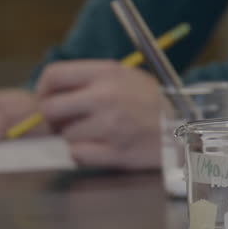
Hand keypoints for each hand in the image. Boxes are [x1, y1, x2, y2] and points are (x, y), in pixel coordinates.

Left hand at [36, 60, 162, 168]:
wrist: (184, 128)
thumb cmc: (151, 103)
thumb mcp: (125, 76)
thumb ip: (90, 80)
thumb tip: (50, 93)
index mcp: (106, 73)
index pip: (54, 75)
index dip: (43, 89)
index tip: (47, 99)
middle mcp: (105, 97)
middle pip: (50, 108)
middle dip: (52, 118)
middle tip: (64, 122)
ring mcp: (110, 126)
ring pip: (66, 135)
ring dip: (75, 137)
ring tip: (98, 133)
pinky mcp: (115, 152)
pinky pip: (77, 155)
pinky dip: (84, 154)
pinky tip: (101, 147)